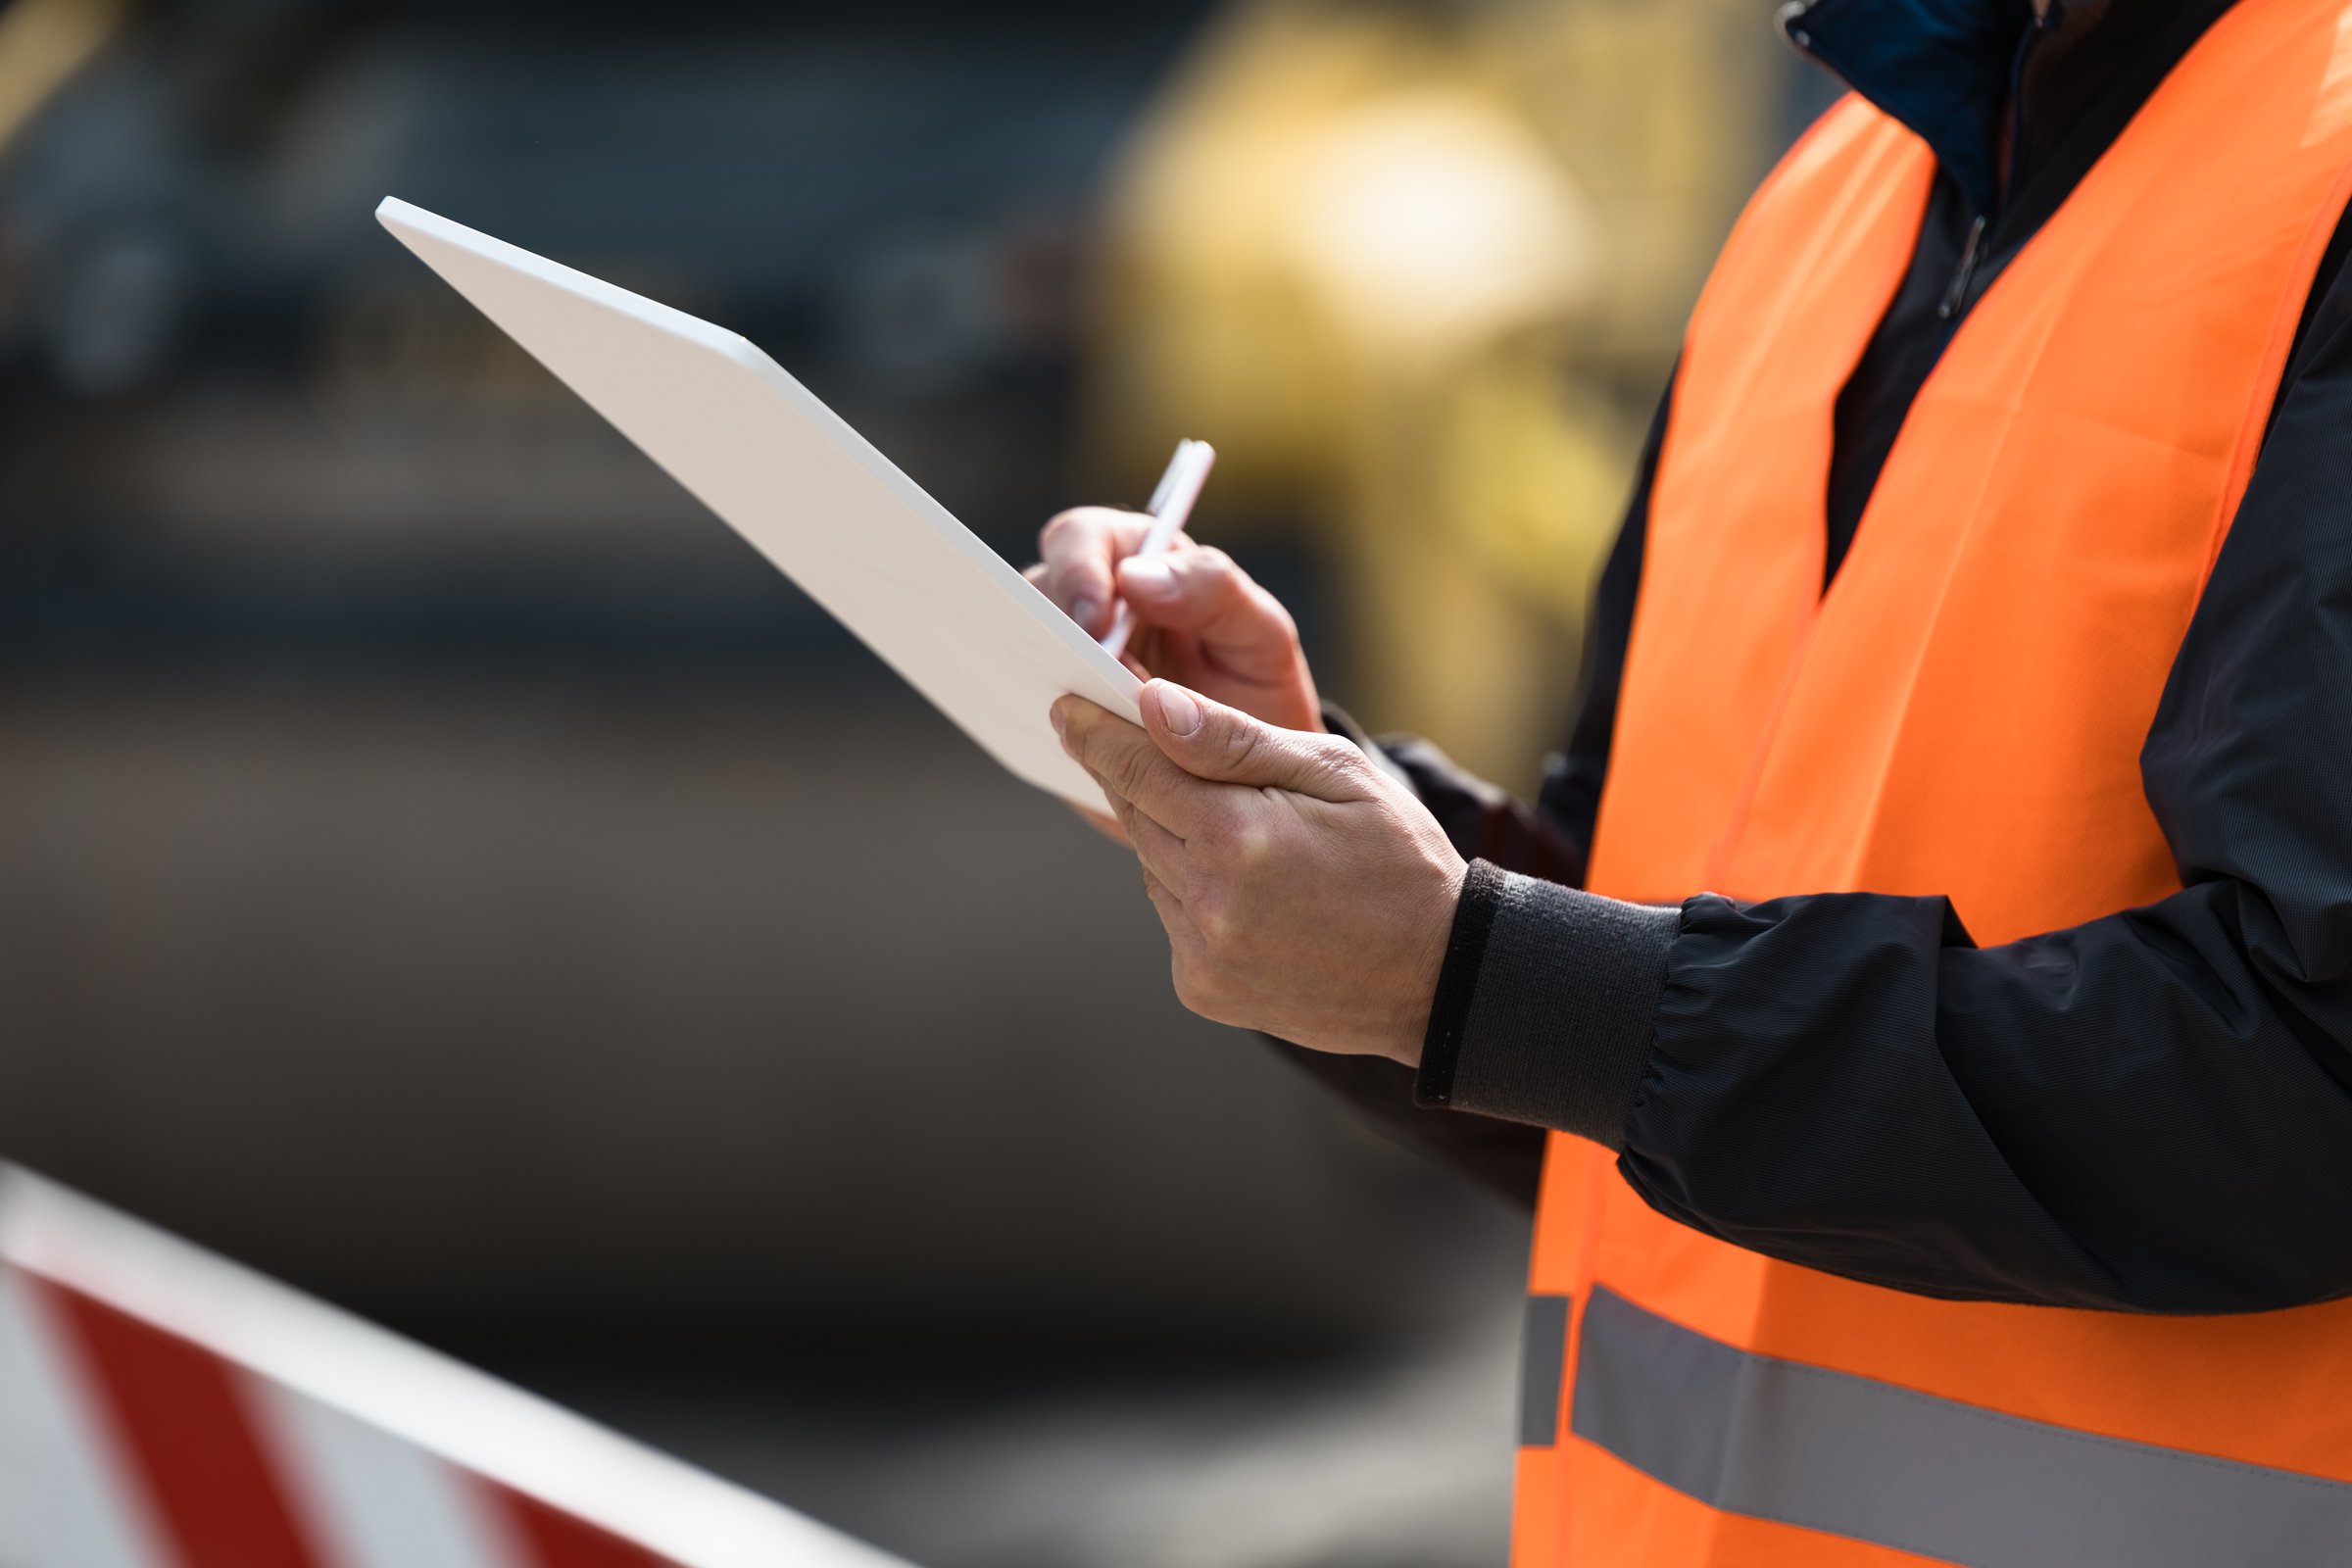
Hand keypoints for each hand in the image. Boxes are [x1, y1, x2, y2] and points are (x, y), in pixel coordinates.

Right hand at [1026, 507, 1320, 734]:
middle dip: (1049, 633)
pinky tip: (1071, 752)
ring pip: (1023, 658)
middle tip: (1078, 676)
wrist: (1260, 774)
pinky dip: (1045, 733)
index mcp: (1135, 565)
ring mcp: (1067, 665)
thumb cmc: (1258, 688)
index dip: (1076, 572)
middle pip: (1032, 597)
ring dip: (1041, 683)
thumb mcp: (1261, 635)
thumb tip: (1135, 578)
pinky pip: (1031, 720)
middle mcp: (1091, 609)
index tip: (1094, 621)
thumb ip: (1214, 591)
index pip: (1080, 539)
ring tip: (1074, 717)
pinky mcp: (1062, 720)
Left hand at [1051, 680, 1465, 1065]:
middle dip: (1136, 775)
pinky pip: (1172, 913)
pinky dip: (1192, 889)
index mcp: (1239, 836)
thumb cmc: (1399, 859)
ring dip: (1174, 836)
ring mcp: (1201, 952)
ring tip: (1240, 831)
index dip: (1098, 732)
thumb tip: (1151, 705)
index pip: (1136, 767)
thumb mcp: (1334, 773)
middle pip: (1136, 813)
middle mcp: (1207, 900)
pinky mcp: (1201, 987)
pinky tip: (1249, 887)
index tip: (1067, 706)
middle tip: (1138, 741)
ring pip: (1151, 864)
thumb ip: (1235, 740)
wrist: (1439, 976)